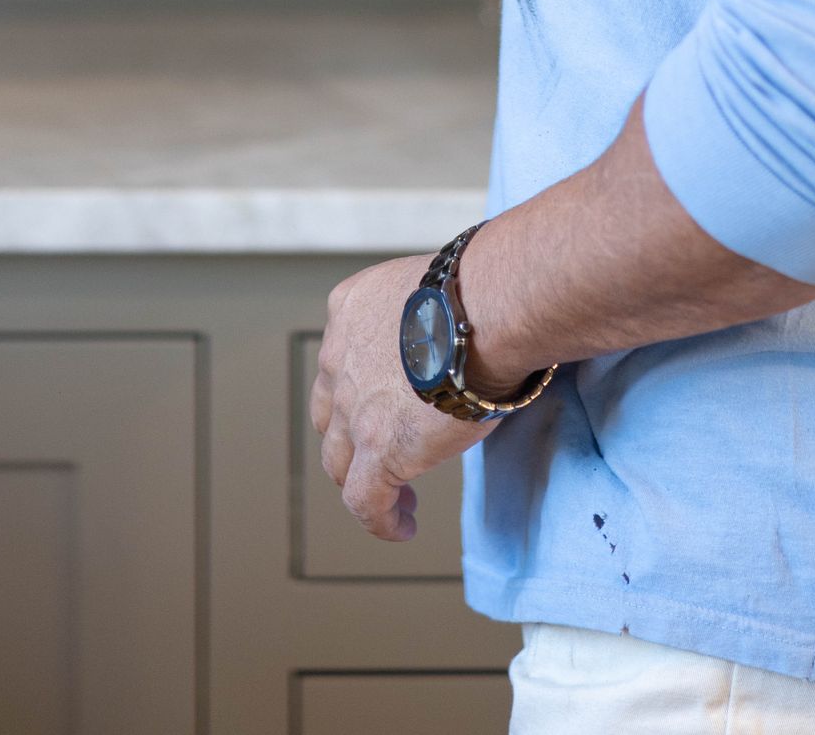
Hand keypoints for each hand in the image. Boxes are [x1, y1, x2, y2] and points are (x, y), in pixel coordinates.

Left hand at [310, 255, 492, 541]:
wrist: (484, 308)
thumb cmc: (481, 289)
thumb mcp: (430, 288)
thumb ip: (423, 317)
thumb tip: (457, 337)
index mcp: (351, 309)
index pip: (340, 359)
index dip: (358, 389)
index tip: (385, 405)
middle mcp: (340, 357)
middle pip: (330, 414)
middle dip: (353, 438)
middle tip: (383, 452)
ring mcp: (354, 407)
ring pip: (340, 462)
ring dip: (363, 482)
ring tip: (397, 498)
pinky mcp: (379, 449)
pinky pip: (365, 501)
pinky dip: (381, 520)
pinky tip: (403, 526)